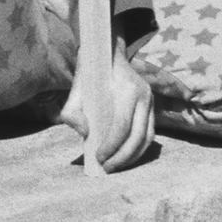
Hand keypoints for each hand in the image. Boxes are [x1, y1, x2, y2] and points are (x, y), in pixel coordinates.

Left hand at [71, 38, 157, 173]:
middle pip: (138, 136)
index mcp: (127, 89)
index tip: (98, 158)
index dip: (112, 146)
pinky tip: (123, 158)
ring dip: (132, 157)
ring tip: (115, 167)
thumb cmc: (90, 73)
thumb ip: (72, 112)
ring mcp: (150, 101)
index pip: (122, 126)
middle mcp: (144, 95)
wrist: (107, 52)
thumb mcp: (75, 89)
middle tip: (107, 169)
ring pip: (147, 138)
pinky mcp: (150, 107)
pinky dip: (137, 149)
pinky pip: (148, 133)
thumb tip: (85, 134)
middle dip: (123, 157)